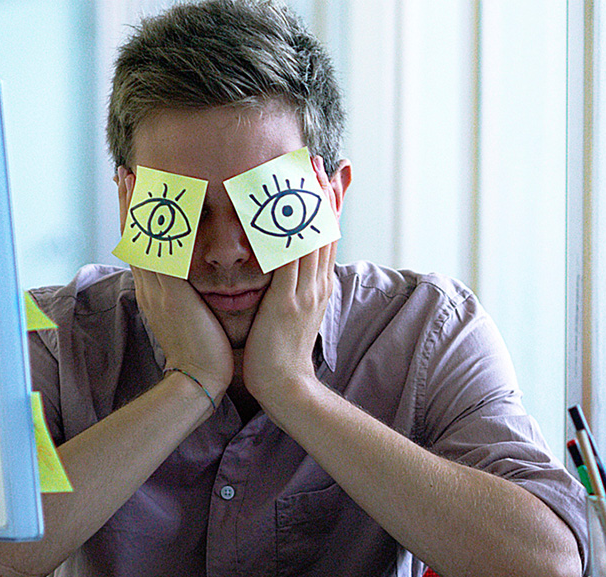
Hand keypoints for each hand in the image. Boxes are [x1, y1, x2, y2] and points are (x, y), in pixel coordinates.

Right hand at [116, 167, 232, 397]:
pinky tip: (156, 204)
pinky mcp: (170, 292)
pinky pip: (159, 251)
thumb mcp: (191, 316)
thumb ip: (188, 296)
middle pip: (133, 234)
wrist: (197, 379)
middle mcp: (150, 285)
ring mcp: (156, 288)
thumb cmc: (204, 351)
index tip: (133, 192)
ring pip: (141, 238)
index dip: (135, 218)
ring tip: (131, 176)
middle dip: (128, 202)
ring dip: (135, 205)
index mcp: (156, 291)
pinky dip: (155, 227)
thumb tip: (194, 284)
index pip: (142, 246)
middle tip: (123, 173)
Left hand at [241, 156, 338, 405]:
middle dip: (323, 192)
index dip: (328, 206)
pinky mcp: (288, 300)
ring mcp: (305, 291)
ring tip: (305, 171)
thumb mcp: (293, 317)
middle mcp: (317, 284)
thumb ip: (292, 292)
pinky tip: (277, 208)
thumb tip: (289, 275)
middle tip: (319, 160)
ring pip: (311, 236)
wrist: (286, 387)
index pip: (327, 237)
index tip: (327, 177)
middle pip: (324, 228)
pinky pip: (288, 257)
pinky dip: (284, 230)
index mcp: (318, 287)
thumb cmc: (281, 356)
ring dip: (308, 201)